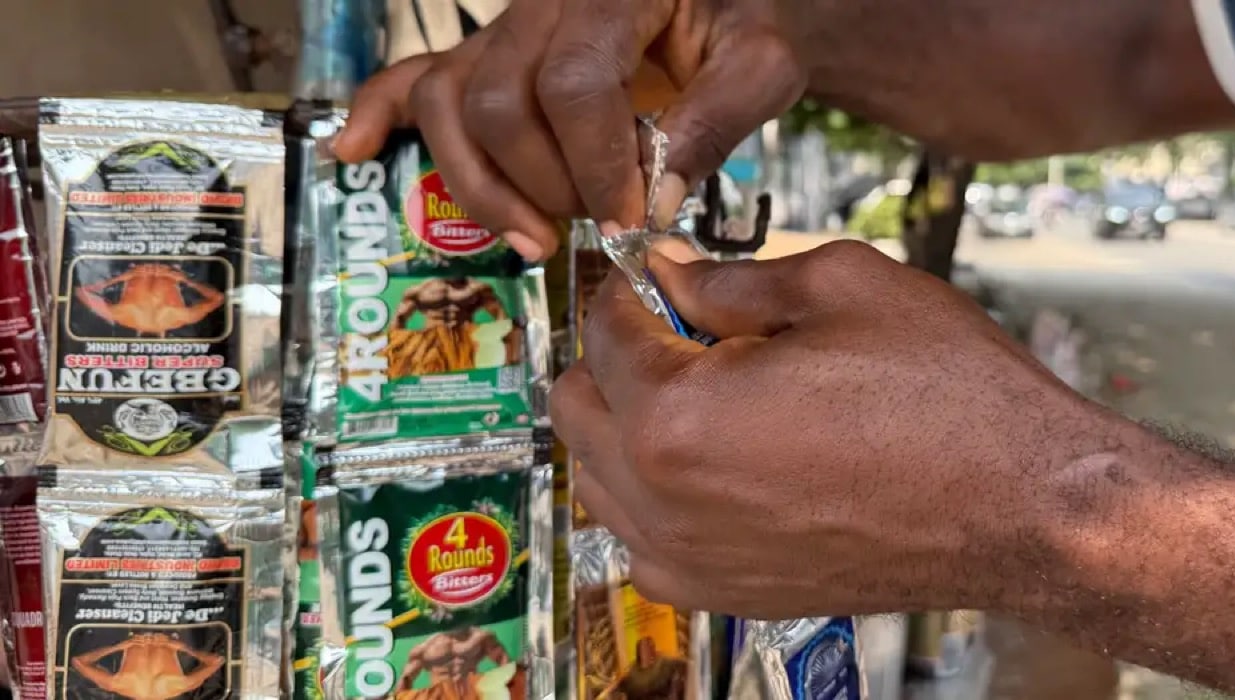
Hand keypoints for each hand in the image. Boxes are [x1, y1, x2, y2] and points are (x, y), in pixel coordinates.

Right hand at [334, 0, 805, 260]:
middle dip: (548, 186)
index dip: (596, 167)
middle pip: (500, 104)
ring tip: (534, 239)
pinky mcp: (487, 52)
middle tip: (603, 222)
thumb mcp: (762, 63)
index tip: (631, 220)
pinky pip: (413, 75)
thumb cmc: (740, 22)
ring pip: (450, 103)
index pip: (574, 85)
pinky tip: (353, 150)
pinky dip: (380, 115)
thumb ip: (719, 121)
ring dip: (485, 187)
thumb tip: (653, 199)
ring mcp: (505, 26)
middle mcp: (542, 2)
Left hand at [551, 241, 1091, 617]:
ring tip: (705, 394)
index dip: (629, 286)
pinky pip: (642, 541)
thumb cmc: (951, 398)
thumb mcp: (842, 285)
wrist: (1024, 506)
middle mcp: (666, 500)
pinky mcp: (724, 594)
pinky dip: (656, 496)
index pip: (602, 330)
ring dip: (627, 425)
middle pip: (578, 405)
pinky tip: (717, 463)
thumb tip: (673, 275)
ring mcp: (691, 559)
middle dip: (615, 355)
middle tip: (679, 328)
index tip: (655, 273)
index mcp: (679, 415)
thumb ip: (732, 277)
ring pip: (598, 477)